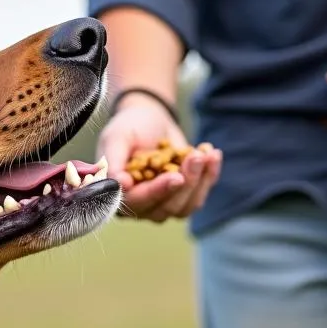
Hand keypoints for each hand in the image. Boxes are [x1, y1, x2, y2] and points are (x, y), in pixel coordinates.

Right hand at [97, 96, 221, 222]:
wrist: (148, 119)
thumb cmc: (128, 128)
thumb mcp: (116, 138)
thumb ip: (113, 160)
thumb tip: (121, 184)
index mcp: (119, 196)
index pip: (139, 202)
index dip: (158, 192)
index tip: (176, 177)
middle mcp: (141, 206)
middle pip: (166, 208)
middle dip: (185, 183)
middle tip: (195, 156)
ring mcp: (164, 204)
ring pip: (185, 206)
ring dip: (199, 181)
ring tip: (205, 153)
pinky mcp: (183, 196)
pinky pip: (199, 196)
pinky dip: (209, 176)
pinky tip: (213, 155)